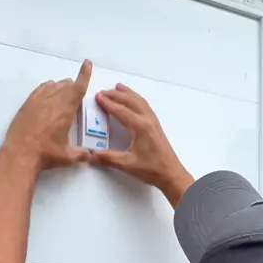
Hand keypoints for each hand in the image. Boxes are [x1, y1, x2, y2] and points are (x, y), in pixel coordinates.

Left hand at [3, 60, 92, 171]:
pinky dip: (47, 87)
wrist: (21, 154)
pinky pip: (40, 89)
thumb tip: (91, 156)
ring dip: (61, 86)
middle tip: (76, 90)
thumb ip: (81, 154)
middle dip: (73, 86)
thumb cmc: (46, 154)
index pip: (78, 88)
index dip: (84, 75)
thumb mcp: (67, 157)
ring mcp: (39, 101)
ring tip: (64, 89)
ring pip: (53, 86)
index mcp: (66, 110)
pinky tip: (48, 88)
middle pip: (66, 86)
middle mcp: (53, 101)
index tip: (87, 63)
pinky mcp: (28, 104)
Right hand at [91, 84, 193, 206]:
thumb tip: (91, 155)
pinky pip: (145, 106)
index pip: (120, 111)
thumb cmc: (152, 169)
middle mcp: (147, 120)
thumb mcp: (127, 164)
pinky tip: (134, 101)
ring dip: (128, 94)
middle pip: (130, 101)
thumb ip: (108, 158)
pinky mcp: (156, 127)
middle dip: (116, 95)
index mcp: (140, 126)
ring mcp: (154, 122)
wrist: (171, 174)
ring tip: (118, 88)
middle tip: (103, 91)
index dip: (108, 103)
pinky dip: (137, 99)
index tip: (98, 97)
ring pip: (139, 101)